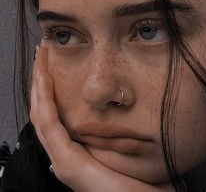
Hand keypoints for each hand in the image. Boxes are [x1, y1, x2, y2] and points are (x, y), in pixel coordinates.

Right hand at [30, 43, 174, 191]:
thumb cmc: (137, 179)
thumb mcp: (121, 146)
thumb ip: (111, 130)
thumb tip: (116, 105)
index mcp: (73, 149)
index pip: (53, 113)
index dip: (48, 88)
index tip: (51, 63)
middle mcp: (62, 153)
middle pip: (42, 110)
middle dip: (40, 80)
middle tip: (41, 54)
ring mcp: (62, 158)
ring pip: (40, 113)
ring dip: (39, 83)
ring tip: (40, 58)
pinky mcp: (68, 161)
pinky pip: (49, 122)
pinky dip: (45, 97)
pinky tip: (46, 77)